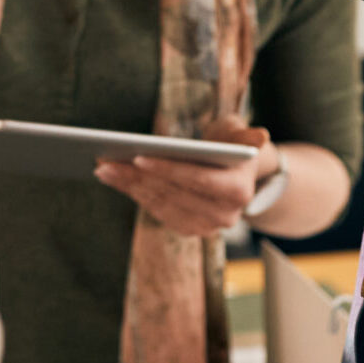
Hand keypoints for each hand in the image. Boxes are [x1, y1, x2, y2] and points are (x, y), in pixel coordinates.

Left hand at [94, 115, 272, 238]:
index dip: (169, 169)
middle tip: (107, 159)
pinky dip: (133, 193)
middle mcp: (225, 216)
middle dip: (138, 176)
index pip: (200, 180)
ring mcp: (206, 227)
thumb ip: (248, 134)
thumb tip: (261, 135)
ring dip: (128, 186)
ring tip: (103, 166)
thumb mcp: (241, 134)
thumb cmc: (233, 144)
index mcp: (239, 191)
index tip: (139, 156)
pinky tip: (113, 177)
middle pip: (174, 193)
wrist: (236, 172)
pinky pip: (156, 211)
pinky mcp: (188, 229)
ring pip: (160, 204)